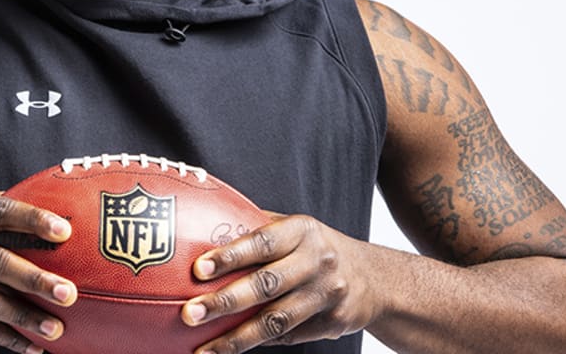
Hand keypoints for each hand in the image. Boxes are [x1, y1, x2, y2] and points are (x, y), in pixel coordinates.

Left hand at [180, 214, 379, 353]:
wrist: (375, 279)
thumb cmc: (316, 248)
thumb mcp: (294, 228)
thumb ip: (256, 226)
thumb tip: (200, 224)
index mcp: (303, 231)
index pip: (262, 243)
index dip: (230, 256)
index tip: (199, 269)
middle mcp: (317, 261)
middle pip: (266, 285)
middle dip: (224, 301)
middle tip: (190, 313)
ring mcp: (326, 294)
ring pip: (276, 321)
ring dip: (236, 338)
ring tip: (203, 349)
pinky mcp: (332, 324)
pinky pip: (287, 337)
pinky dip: (256, 344)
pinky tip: (228, 349)